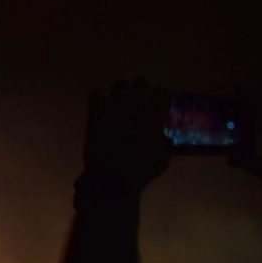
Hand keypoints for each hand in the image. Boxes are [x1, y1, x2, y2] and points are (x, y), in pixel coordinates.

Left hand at [82, 79, 170, 194]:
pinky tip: (100, 96)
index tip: (160, 93)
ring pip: (119, 86)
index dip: (162, 92)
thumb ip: (165, 145)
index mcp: (153, 119)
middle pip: (141, 84)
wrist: (112, 178)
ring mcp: (114, 110)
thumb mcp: (162, 160)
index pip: (162, 94)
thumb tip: (164, 138)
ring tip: (122, 90)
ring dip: (122, 87)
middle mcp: (135, 109)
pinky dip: (98, 95)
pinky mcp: (96, 115)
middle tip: (141, 88)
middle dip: (142, 85)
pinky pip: (96, 96)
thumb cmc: (140, 172)